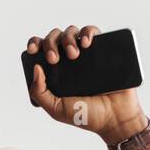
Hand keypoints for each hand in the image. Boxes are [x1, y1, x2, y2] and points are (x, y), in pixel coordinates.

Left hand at [25, 25, 147, 144]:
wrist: (115, 117)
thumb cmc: (86, 115)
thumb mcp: (56, 109)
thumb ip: (39, 93)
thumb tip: (36, 67)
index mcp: (55, 71)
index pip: (40, 50)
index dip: (34, 44)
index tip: (34, 50)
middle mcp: (68, 60)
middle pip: (54, 37)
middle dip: (50, 43)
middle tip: (54, 59)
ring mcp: (86, 53)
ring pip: (72, 31)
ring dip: (68, 38)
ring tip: (74, 54)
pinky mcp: (103, 50)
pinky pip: (94, 31)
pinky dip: (88, 32)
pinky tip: (86, 43)